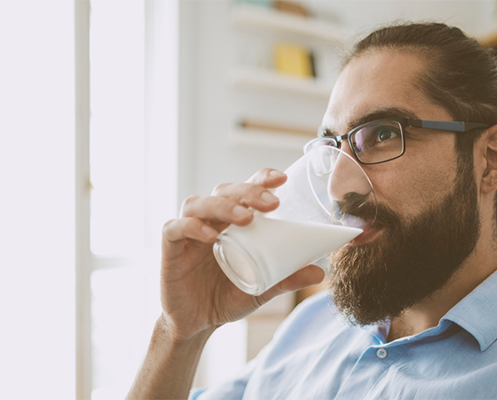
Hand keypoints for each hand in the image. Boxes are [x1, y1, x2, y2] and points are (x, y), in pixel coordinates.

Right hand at [159, 168, 324, 341]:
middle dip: (248, 191)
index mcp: (232, 222)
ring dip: (223, 206)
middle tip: (272, 203)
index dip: (260, 179)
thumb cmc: (227, 296)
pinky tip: (211, 236)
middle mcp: (210, 220)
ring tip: (246, 218)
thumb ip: (286, 279)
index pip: (244, 190)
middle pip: (224, 191)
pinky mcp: (170, 248)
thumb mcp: (262, 288)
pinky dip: (192, 226)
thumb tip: (320, 273)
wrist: (198, 324)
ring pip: (198, 203)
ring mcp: (188, 232)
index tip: (282, 179)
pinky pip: (175, 228)